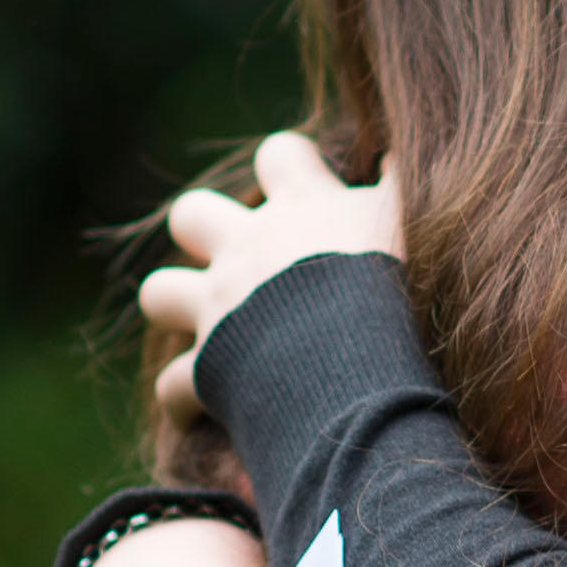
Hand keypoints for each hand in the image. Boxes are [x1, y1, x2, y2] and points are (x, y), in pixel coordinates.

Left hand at [141, 132, 399, 423]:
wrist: (356, 366)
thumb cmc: (394, 290)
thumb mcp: (407, 226)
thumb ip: (398, 189)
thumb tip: (394, 154)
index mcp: (301, 209)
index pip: (281, 155)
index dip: (289, 166)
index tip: (308, 189)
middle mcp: (248, 250)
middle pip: (192, 214)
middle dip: (204, 230)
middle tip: (240, 259)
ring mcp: (219, 308)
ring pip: (158, 292)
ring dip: (175, 306)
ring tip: (206, 329)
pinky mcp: (206, 369)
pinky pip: (172, 385)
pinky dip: (184, 399)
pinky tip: (200, 412)